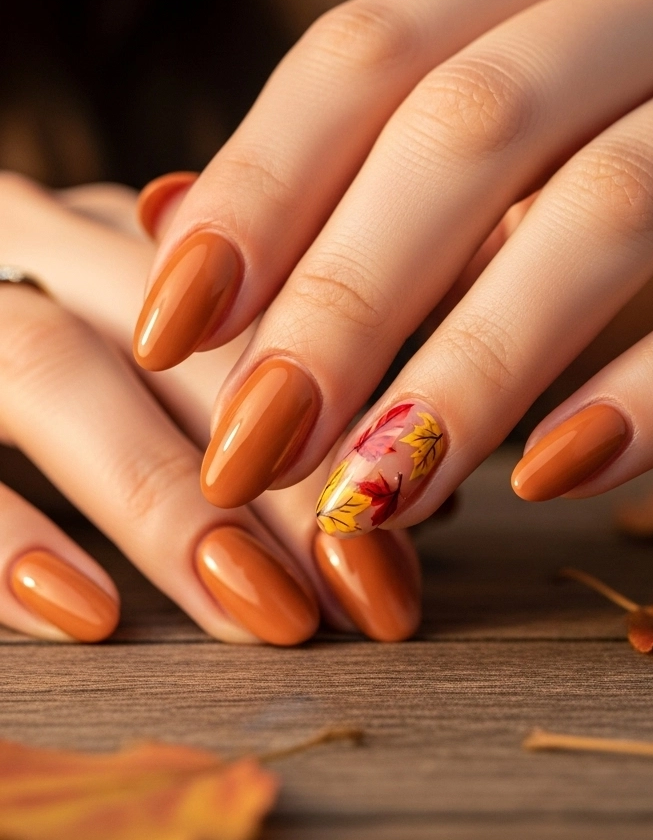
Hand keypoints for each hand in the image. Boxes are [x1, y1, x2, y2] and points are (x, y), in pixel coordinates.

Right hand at [0, 176, 418, 641]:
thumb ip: (234, 384)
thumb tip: (416, 475)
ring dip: (162, 493)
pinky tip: (81, 610)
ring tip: (259, 609)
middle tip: (367, 590)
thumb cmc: (13, 365)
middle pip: (164, 324)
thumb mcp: (114, 352)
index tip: (425, 511)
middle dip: (278, 465)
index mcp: (88, 229)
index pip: (242, 286)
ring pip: (45, 361)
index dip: (340, 394)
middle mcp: (8, 237)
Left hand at [133, 0, 652, 527]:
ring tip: (382, 490)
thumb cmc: (648, 160)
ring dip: (477, 362)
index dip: (254, 186)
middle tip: (255, 445)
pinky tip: (556, 473)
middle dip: (346, 295)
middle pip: (468, 125)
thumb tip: (159, 229)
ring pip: (608, 206)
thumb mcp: (505, 143)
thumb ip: (356, 177)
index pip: (366, 51)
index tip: (166, 327)